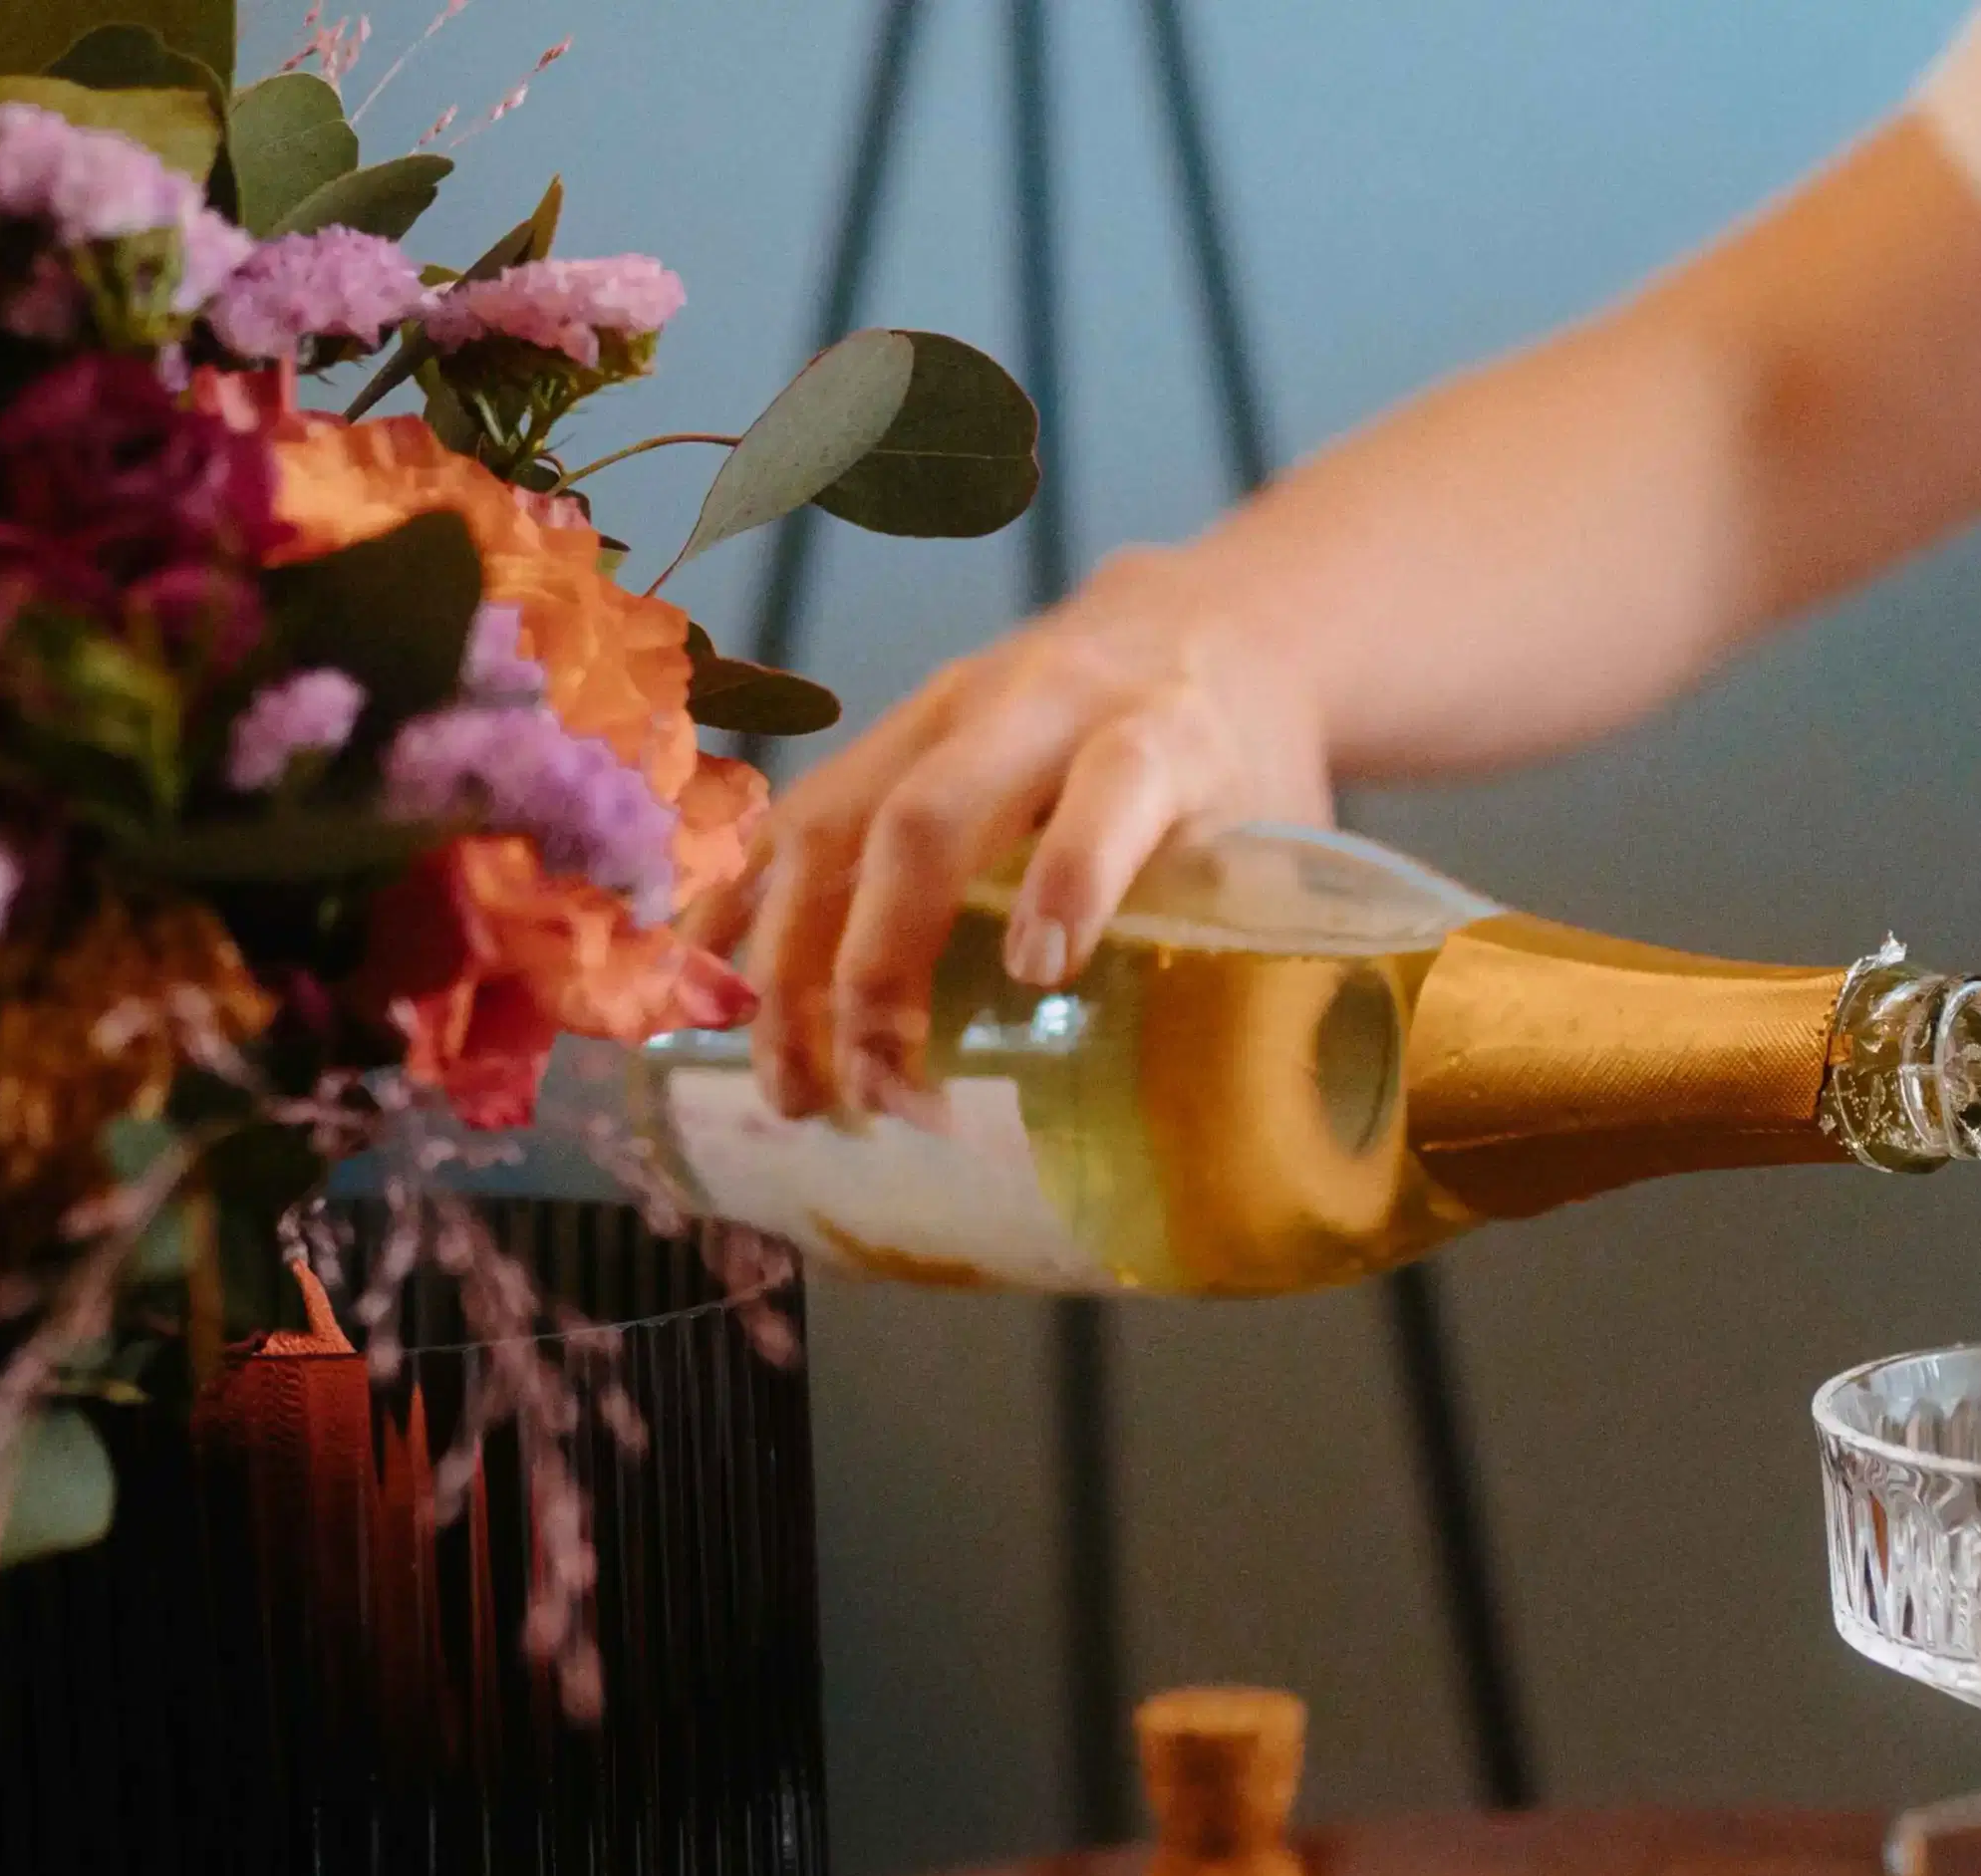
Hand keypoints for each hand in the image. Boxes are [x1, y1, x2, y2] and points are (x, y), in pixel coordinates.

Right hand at [738, 546, 1329, 1117]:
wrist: (1200, 629)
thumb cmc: (1242, 773)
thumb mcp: (1279, 843)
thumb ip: (1250, 950)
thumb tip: (1234, 1141)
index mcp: (1163, 729)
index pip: (1116, 781)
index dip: (1077, 871)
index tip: (1044, 972)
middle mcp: (1041, 704)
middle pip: (933, 811)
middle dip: (884, 959)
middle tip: (880, 1090)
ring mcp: (943, 712)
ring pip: (837, 822)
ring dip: (794, 963)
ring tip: (790, 1087)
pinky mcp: (886, 736)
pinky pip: (789, 822)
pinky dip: (738, 914)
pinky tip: (701, 997)